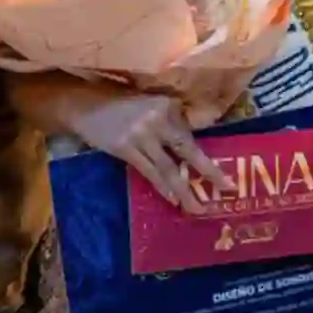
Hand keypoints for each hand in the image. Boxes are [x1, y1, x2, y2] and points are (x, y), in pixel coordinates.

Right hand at [54, 83, 230, 212]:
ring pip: (168, 167)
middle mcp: (157, 118)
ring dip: (184, 190)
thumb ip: (171, 122)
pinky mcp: (124, 147)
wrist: (85, 104)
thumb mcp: (151, 106)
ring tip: (198, 208)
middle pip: (187, 150)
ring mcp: (140, 134)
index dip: (208, 157)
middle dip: (209, 172)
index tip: (225, 174)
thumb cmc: (121, 105)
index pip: (191, 135)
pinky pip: (149, 172)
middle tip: (226, 190)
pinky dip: (162, 187)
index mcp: (168, 106)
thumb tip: (190, 150)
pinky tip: (173, 199)